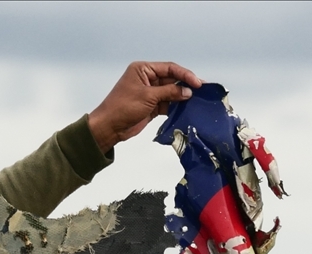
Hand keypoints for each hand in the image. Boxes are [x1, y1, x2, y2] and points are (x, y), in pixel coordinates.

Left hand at [88, 61, 202, 153]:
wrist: (109, 127)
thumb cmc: (123, 107)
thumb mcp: (148, 97)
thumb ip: (169, 92)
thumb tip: (188, 91)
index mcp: (143, 70)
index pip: (169, 68)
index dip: (184, 74)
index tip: (197, 83)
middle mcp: (147, 79)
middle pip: (171, 79)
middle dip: (185, 85)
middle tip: (202, 91)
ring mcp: (149, 93)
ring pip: (171, 92)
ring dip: (182, 97)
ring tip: (197, 101)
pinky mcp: (151, 106)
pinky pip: (167, 103)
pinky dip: (176, 106)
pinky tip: (187, 109)